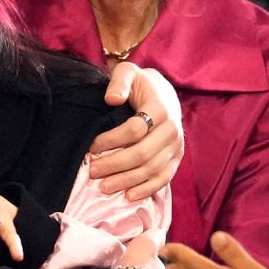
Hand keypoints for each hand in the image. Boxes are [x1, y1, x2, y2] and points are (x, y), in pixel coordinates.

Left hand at [89, 62, 183, 200]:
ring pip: (152, 169)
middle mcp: (172, 129)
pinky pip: (164, 178)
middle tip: (93, 172)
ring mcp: (177, 146)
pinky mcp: (177, 158)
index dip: (112, 140)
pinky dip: (147, 189)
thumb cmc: (140, 84)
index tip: (91, 147)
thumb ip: (119, 81)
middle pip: (142, 153)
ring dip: (127, 181)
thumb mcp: (128, 73)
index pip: (135, 129)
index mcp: (161, 108)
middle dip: (115, 165)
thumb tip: (112, 99)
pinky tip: (129, 196)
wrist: (163, 92)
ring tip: (104, 187)